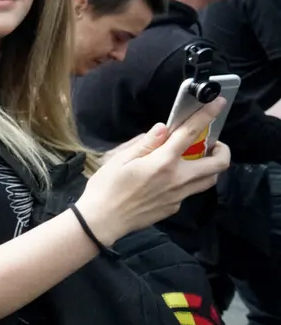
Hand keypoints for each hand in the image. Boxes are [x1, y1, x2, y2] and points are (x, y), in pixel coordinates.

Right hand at [76, 99, 230, 244]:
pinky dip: (187, 181)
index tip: (218, 103)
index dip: (207, 115)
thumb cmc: (106, 188)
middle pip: (218, 163)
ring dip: (210, 167)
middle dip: (222, 149)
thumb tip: (163, 129)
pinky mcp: (174, 207)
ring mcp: (179, 195)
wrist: (102, 221)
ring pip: (210, 180)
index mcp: (162, 162)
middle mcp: (177, 178)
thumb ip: (145, 144)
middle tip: (211, 144)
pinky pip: (190, 192)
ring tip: (197, 161)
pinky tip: (170, 180)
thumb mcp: (119, 160)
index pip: (190, 133)